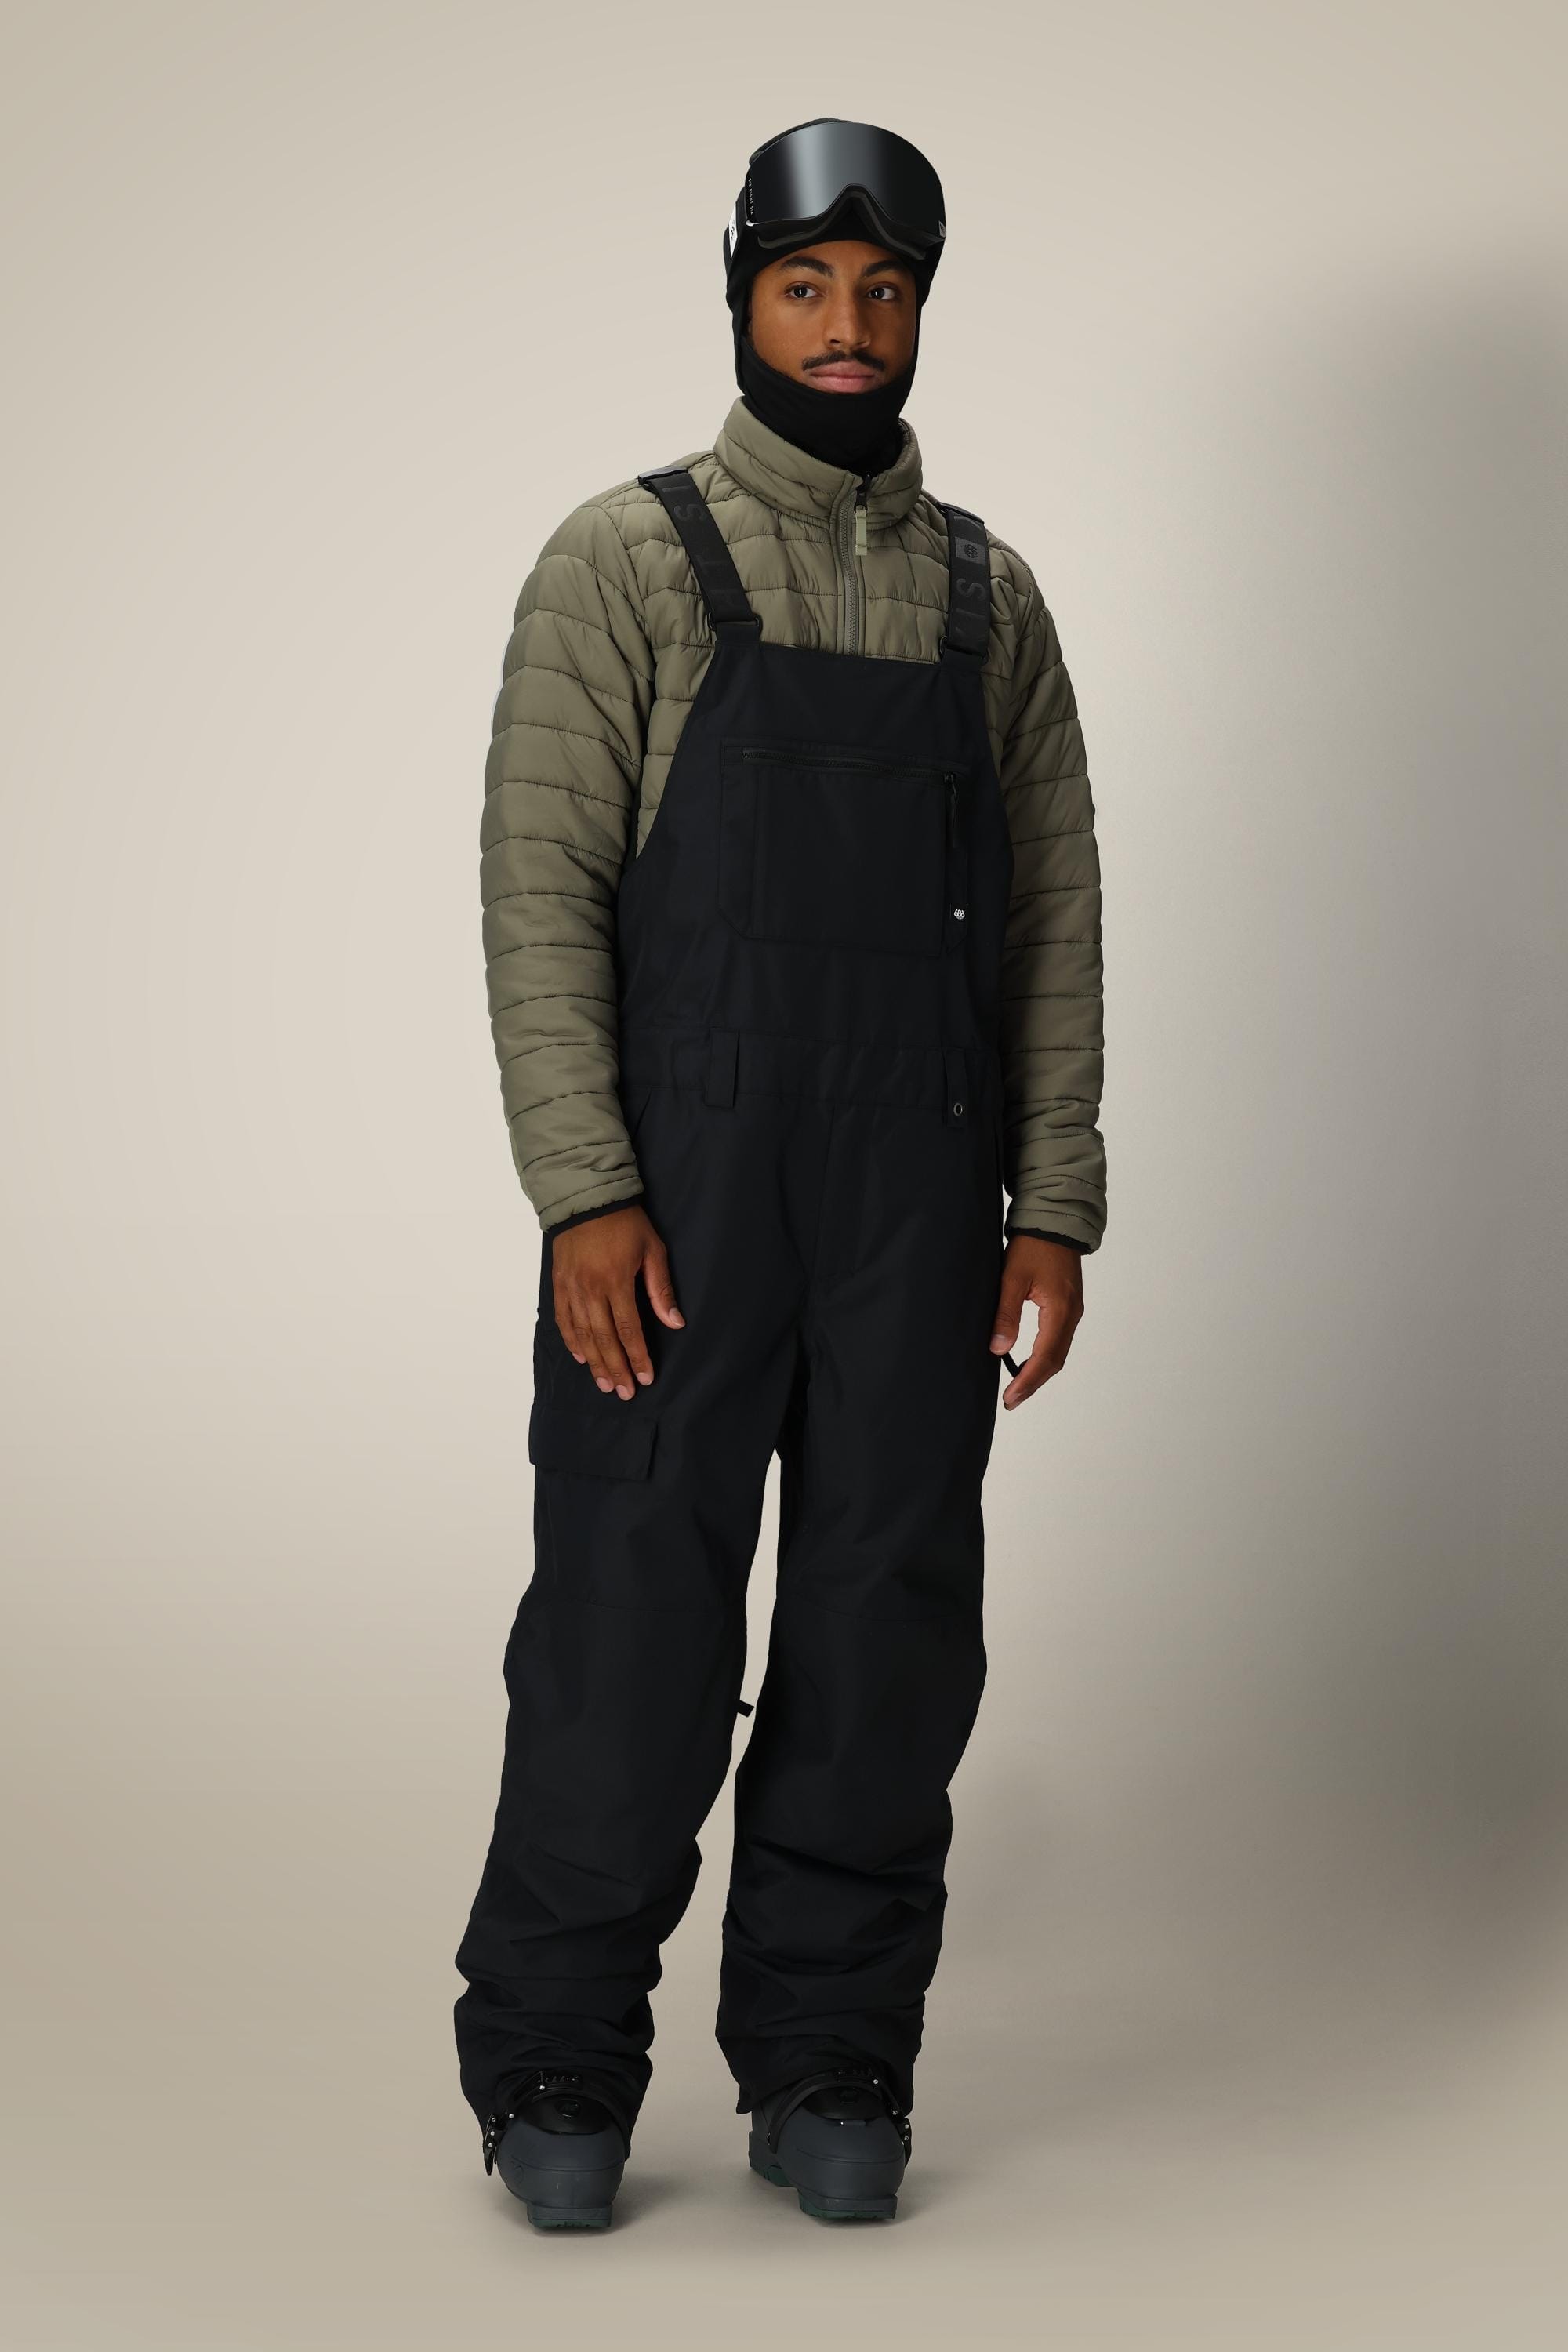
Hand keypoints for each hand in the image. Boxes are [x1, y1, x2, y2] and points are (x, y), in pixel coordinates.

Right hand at [552, 1206, 684, 1399]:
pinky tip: (581, 1357)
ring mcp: (571, 1288)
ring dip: (594, 1362)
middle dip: (616, 1368)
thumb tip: (675, 1323)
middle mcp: (590, 1289)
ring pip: (581, 1335)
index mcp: (615, 1281)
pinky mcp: (559, 1284)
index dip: (637, 1357)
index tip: (645, 1378)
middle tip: (625, 1393)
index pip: (628, 1329)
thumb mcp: (652, 1249)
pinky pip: (563, 1319)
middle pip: (603, 1339)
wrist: (586, 1198)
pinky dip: (571, 1341)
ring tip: (605, 1384)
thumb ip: (660, 1288)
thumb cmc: (625, 1223)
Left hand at [990, 1235, 1084, 1409]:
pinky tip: (1030, 1361)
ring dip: (1040, 1371)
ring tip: (1019, 1387)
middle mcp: (1072, 1313)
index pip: (1045, 1356)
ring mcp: (1073, 1310)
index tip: (1011, 1397)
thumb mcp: (1012, 1278)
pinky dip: (1045, 1356)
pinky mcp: (1068, 1305)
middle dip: (1034, 1382)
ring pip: (1059, 1351)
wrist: (1054, 1221)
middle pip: (1055, 1360)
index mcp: (1060, 1309)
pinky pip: (1059, 1339)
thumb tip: (998, 1349)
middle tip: (1012, 1400)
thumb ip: (1005, 1314)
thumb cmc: (1033, 1245)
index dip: (1028, 1380)